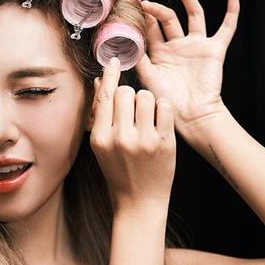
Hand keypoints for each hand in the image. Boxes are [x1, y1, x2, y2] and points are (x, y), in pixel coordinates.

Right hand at [89, 56, 175, 211]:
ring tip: (148, 117)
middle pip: (126, 92)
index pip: (104, 97)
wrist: (139, 203)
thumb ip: (101, 116)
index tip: (114, 61)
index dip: (110, 76)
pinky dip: (163, 109)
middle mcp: (119, 138)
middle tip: (135, 110)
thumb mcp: (103, 146)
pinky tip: (161, 120)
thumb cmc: (120, 173)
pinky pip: (164, 108)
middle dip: (132, 95)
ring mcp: (143, 141)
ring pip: (146, 96)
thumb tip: (102, 82)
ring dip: (149, 101)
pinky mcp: (164, 143)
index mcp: (100, 138)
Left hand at [133, 0, 239, 132]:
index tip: (132, 7)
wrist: (191, 115)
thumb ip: (138, 58)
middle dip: (157, 9)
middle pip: (169, 19)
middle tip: (145, 3)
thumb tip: (123, 42)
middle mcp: (179, 46)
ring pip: (194, 15)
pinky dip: (232, 10)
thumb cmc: (167, 101)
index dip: (144, 18)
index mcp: (161, 54)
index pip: (152, 28)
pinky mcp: (214, 49)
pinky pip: (227, 27)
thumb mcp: (147, 77)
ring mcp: (197, 46)